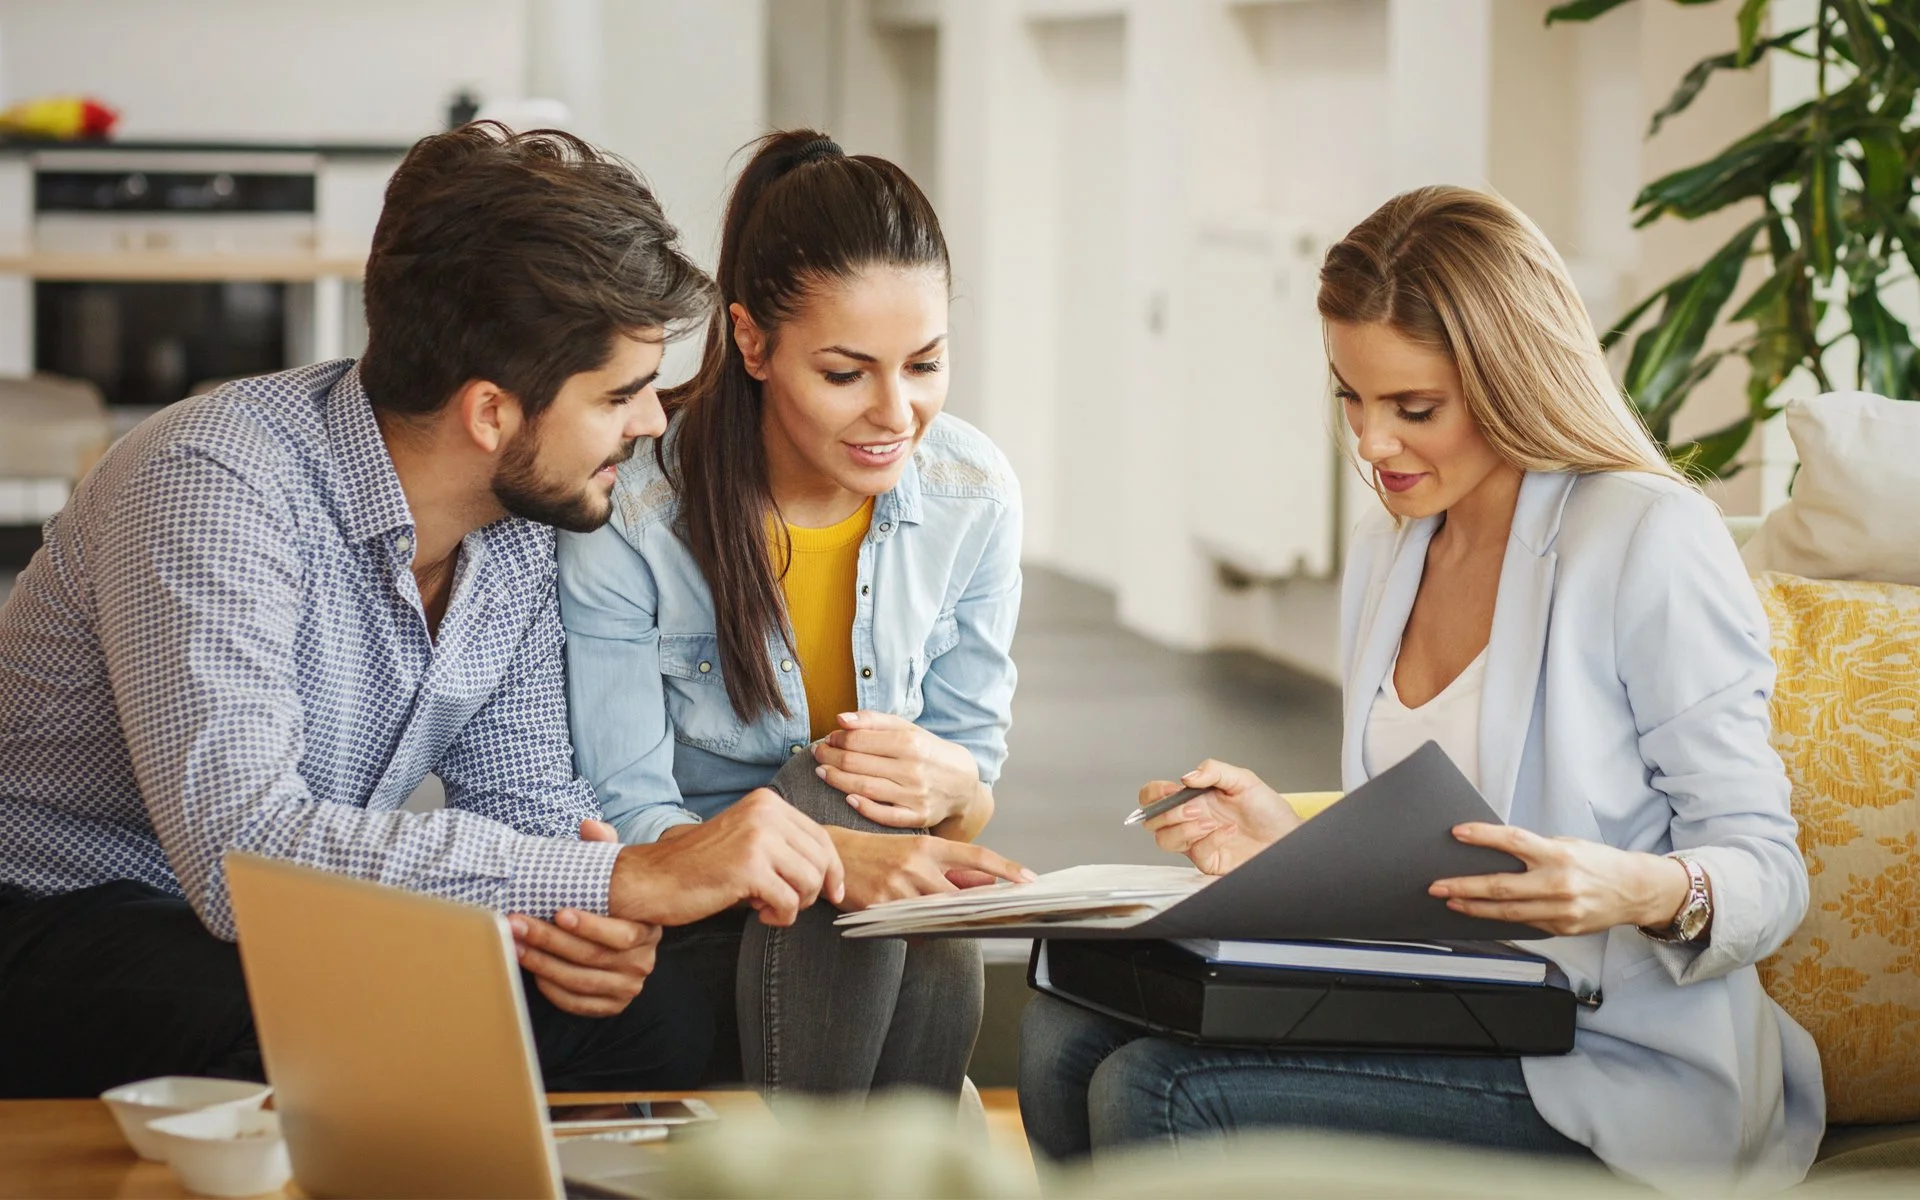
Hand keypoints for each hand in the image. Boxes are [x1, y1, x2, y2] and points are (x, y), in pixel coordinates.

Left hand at [507, 819, 661, 1016]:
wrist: (629, 934)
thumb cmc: (614, 903)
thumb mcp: (615, 874)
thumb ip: (604, 848)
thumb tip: (589, 825)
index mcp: (646, 930)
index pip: (619, 934)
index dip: (588, 926)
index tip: (557, 912)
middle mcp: (642, 962)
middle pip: (591, 957)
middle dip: (549, 940)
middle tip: (518, 924)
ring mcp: (628, 987)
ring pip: (579, 981)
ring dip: (543, 964)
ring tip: (515, 945)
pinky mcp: (613, 1005)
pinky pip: (578, 1003)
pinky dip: (554, 990)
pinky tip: (533, 973)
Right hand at [608, 789, 845, 927]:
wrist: (653, 878)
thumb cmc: (701, 866)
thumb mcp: (748, 840)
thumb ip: (784, 845)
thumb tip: (830, 871)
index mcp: (767, 803)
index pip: (821, 836)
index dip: (833, 869)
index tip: (833, 892)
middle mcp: (766, 813)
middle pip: (821, 860)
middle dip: (813, 890)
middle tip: (785, 902)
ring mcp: (758, 838)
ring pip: (810, 881)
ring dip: (795, 904)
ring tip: (767, 905)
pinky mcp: (749, 868)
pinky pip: (789, 902)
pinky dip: (780, 916)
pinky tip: (758, 912)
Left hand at [812, 712, 981, 829]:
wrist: (963, 784)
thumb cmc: (928, 752)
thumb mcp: (908, 730)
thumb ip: (874, 721)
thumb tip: (841, 718)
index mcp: (910, 742)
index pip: (860, 740)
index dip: (837, 739)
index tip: (828, 739)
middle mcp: (913, 769)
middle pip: (858, 763)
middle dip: (830, 758)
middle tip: (817, 755)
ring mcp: (915, 795)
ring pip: (865, 788)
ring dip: (837, 780)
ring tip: (822, 772)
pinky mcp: (917, 817)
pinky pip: (884, 815)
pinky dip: (863, 807)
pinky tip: (847, 798)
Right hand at [829, 828, 1034, 911]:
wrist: (833, 854)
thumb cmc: (879, 853)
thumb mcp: (916, 852)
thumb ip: (951, 869)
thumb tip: (987, 884)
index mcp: (928, 845)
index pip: (976, 855)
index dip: (1005, 868)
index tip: (1029, 879)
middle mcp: (917, 863)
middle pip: (960, 895)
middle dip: (976, 909)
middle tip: (995, 917)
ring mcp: (899, 886)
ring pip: (938, 915)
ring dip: (945, 922)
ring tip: (945, 919)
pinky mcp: (882, 906)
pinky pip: (912, 929)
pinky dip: (918, 931)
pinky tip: (912, 925)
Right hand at [1140, 760, 1301, 875]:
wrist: (1287, 835)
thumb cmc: (1268, 810)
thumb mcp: (1243, 779)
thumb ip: (1214, 770)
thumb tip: (1187, 776)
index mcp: (1193, 798)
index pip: (1154, 796)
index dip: (1153, 794)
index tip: (1171, 791)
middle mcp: (1190, 820)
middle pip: (1152, 821)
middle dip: (1168, 813)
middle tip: (1194, 807)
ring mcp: (1197, 842)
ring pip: (1165, 840)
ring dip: (1185, 829)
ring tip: (1209, 821)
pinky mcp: (1208, 861)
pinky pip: (1196, 854)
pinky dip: (1210, 840)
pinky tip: (1228, 832)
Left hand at [1429, 824, 1692, 936]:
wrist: (1636, 890)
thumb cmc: (1598, 862)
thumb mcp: (1567, 845)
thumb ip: (1535, 850)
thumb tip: (1495, 852)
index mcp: (1558, 855)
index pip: (1513, 841)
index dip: (1482, 836)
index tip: (1457, 833)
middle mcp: (1558, 884)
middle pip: (1501, 886)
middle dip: (1464, 886)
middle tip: (1437, 885)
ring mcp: (1560, 910)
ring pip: (1507, 912)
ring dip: (1474, 907)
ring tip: (1452, 901)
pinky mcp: (1562, 929)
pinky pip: (1523, 924)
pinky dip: (1499, 919)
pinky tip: (1481, 914)